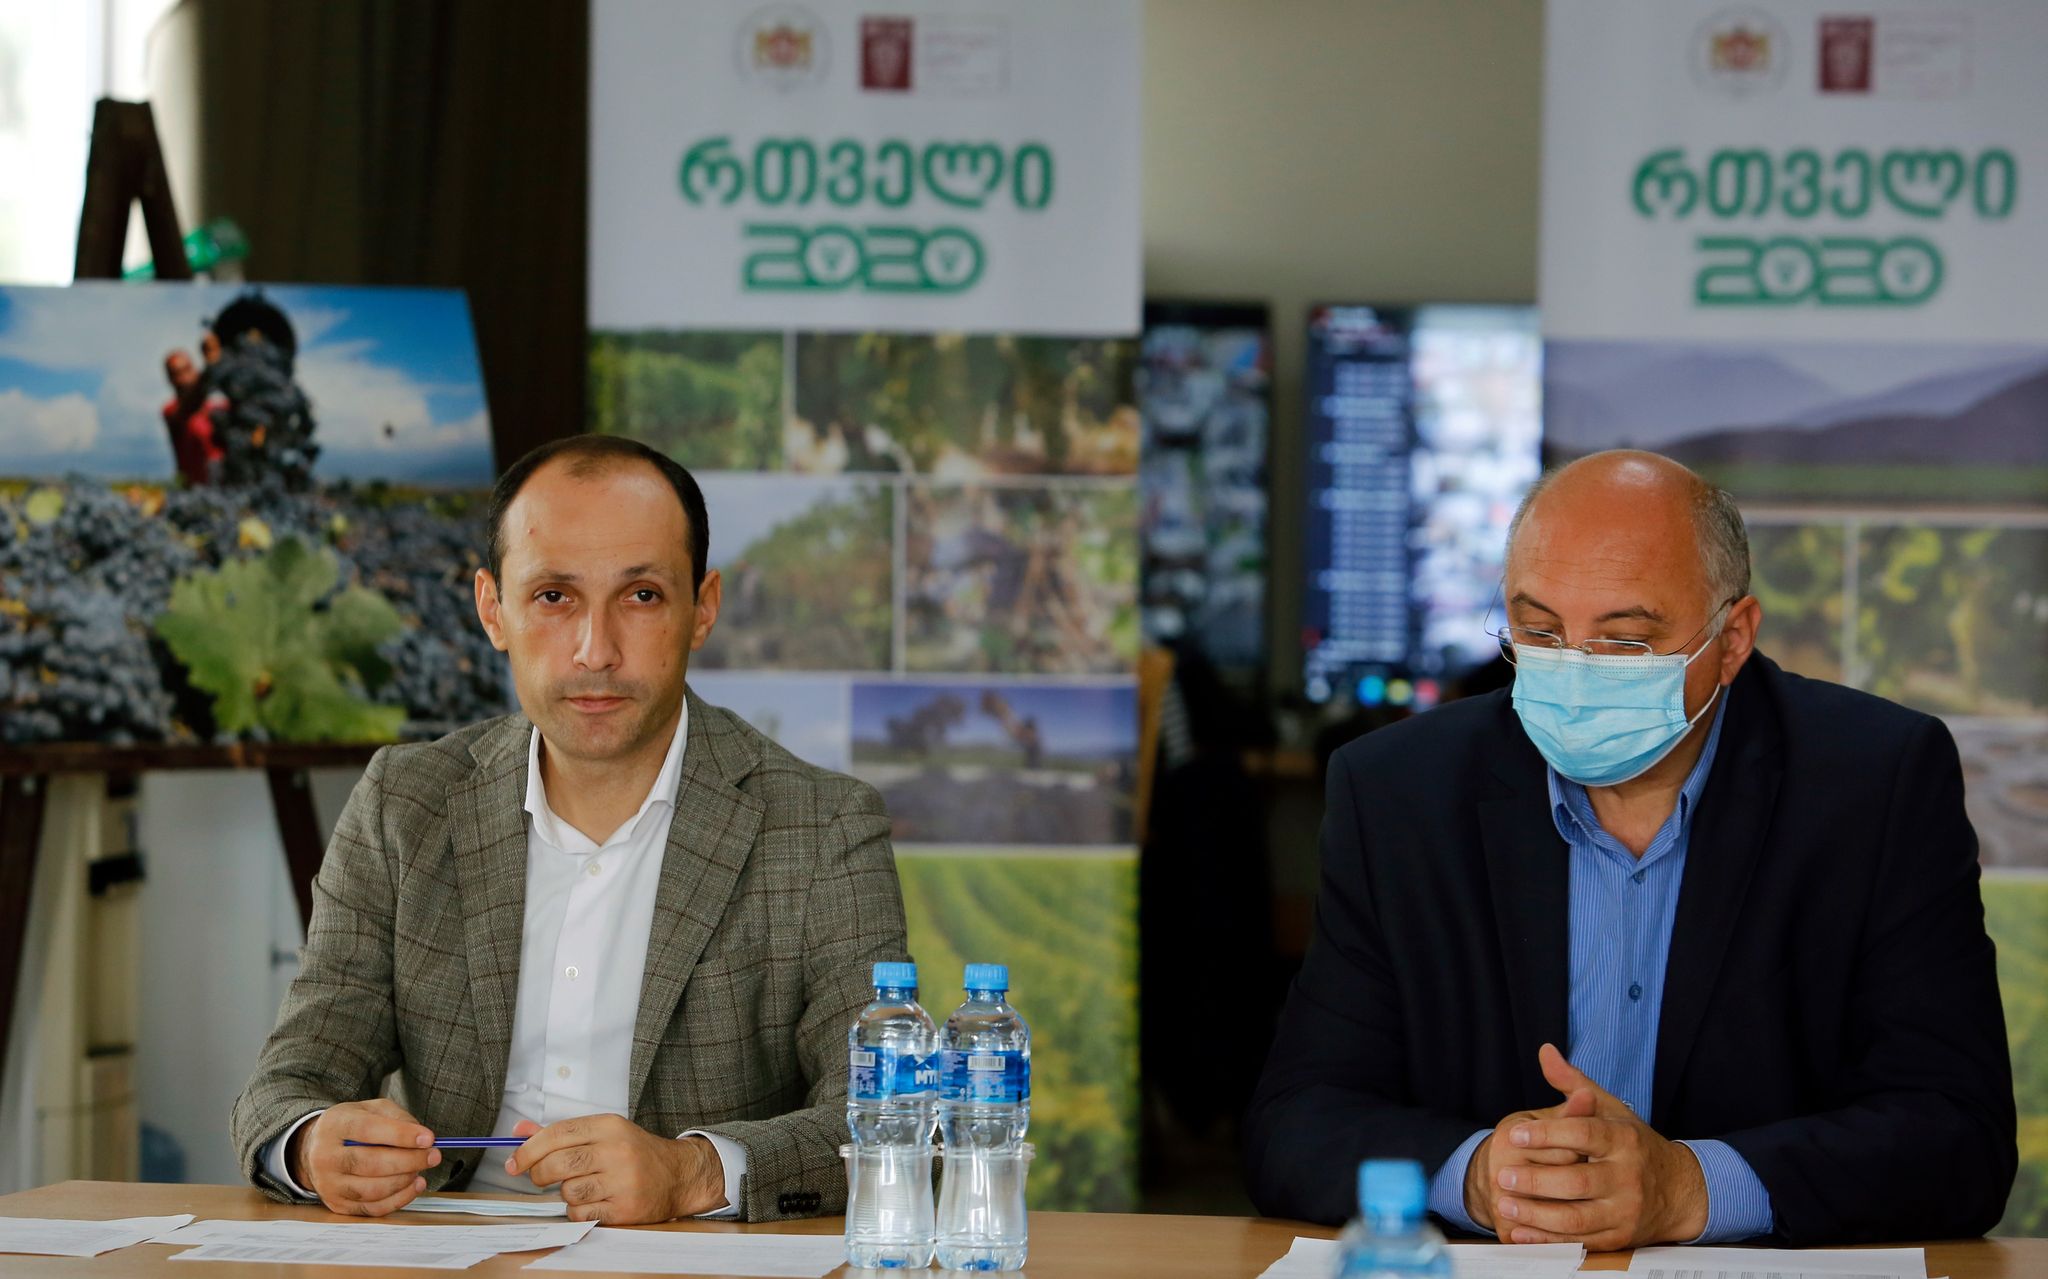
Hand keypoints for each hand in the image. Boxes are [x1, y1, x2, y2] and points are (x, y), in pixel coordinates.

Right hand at [290, 1099, 439, 1216]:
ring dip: (405, 1181)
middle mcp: (325, 1156)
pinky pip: (372, 1208)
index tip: (428, 1138)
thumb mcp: (371, 1109)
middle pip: (371, 1163)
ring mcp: (328, 1184)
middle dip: (409, 1160)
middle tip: (433, 1155)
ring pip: (372, 1190)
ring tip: (421, 1170)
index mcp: (334, 1125)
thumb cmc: (351, 1127)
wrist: (316, 1149)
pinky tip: (413, 1185)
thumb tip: (422, 1137)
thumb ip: (397, 1118)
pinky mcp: (336, 1204)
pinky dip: (399, 1199)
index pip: (368, 1130)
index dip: (401, 1135)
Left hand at [505, 1114, 725, 1223]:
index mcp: (609, 1126)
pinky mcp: (625, 1209)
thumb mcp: (603, 1133)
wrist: (678, 1176)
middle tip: (539, 1177)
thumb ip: (560, 1133)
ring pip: (568, 1192)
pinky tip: (592, 1202)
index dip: (529, 1149)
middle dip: (539, 1174)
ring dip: (565, 1194)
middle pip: (559, 1164)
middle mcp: (617, 1151)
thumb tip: (519, 1130)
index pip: (558, 1134)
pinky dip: (579, 1211)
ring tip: (580, 1188)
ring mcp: (623, 1181)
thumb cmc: (634, 1153)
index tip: (514, 1162)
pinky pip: (581, 1214)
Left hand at [1489, 1044, 1708, 1249]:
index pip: (1583, 1134)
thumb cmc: (1635, 1145)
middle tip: (1502, 1176)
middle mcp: (1627, 1176)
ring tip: (1505, 1203)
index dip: (1548, 1134)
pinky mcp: (1619, 1237)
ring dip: (1536, 1215)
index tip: (1516, 1133)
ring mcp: (1625, 1210)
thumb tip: (1545, 1051)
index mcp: (1623, 1140)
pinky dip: (1548, 1240)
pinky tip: (1521, 1231)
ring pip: (1576, 1218)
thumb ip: (1574, 1084)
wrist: (1679, 1190)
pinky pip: (1580, 1242)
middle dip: (1536, 1181)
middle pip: (1576, 1181)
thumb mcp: (1610, 1110)